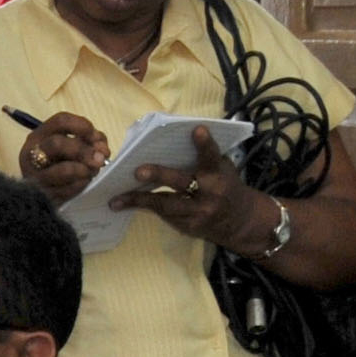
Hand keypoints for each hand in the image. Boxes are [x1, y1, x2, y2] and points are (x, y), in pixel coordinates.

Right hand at [17, 110, 109, 200]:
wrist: (36, 197)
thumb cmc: (56, 166)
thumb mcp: (67, 147)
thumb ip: (87, 141)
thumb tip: (101, 149)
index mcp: (39, 136)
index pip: (61, 121)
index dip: (83, 126)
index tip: (96, 137)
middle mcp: (31, 154)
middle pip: (57, 144)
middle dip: (84, 150)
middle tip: (100, 159)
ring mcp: (34, 176)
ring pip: (62, 170)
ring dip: (84, 170)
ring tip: (92, 172)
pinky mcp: (42, 196)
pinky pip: (66, 190)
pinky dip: (80, 185)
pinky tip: (84, 183)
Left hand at [124, 132, 268, 251]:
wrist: (239, 221)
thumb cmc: (225, 185)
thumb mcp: (222, 168)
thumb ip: (204, 157)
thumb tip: (172, 138)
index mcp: (218, 174)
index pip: (211, 156)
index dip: (204, 144)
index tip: (197, 129)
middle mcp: (209, 193)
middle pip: (181, 182)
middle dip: (159, 175)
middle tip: (138, 171)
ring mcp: (199, 212)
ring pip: (166, 204)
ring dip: (139, 199)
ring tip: (116, 199)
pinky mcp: (189, 226)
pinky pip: (164, 214)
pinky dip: (145, 206)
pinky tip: (126, 203)